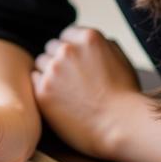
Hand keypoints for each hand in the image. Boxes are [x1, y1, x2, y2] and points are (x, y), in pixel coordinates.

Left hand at [31, 26, 142, 158]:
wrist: (122, 126)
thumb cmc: (126, 96)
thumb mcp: (121, 59)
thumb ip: (103, 44)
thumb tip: (86, 39)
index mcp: (88, 38)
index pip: (67, 35)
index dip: (72, 50)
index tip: (77, 64)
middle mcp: (68, 50)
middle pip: (52, 47)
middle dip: (59, 60)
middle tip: (71, 80)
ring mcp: (54, 69)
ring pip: (41, 63)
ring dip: (50, 73)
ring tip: (66, 91)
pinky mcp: (43, 90)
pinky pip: (34, 79)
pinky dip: (43, 87)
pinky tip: (58, 99)